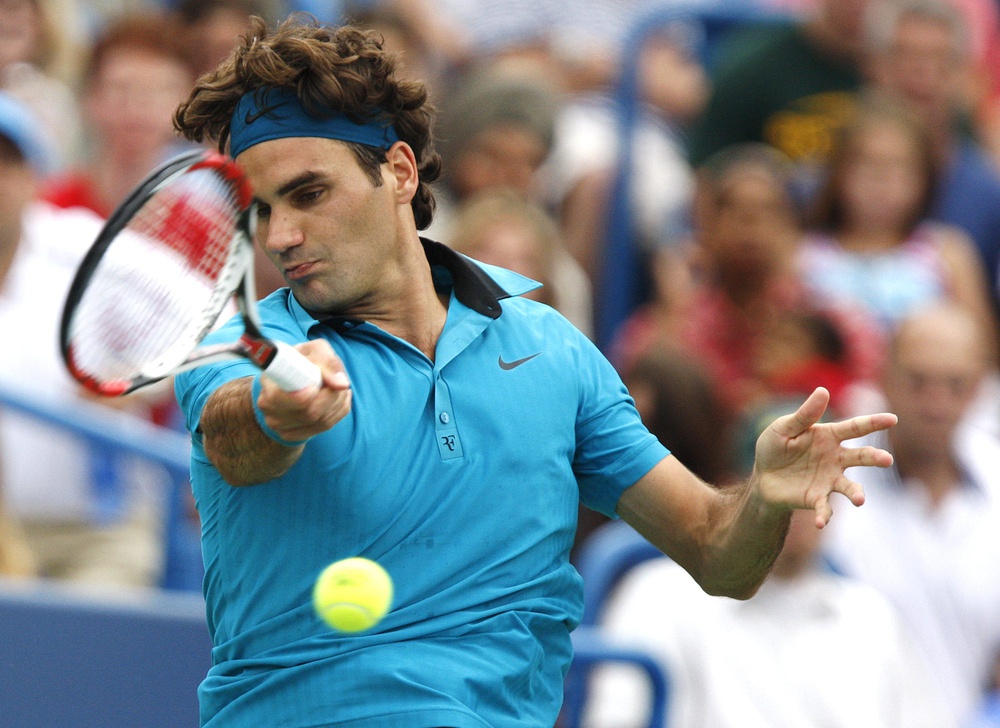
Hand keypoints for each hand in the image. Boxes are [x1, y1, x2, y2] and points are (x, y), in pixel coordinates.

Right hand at [257, 340, 352, 443]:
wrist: (292, 379)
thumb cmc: (303, 360)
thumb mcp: (313, 350)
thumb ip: (327, 361)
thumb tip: (341, 383)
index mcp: (268, 385)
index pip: (279, 399)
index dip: (302, 396)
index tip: (315, 387)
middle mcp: (270, 410)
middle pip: (308, 414)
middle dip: (330, 396)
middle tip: (335, 381)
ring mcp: (281, 426)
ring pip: (321, 421)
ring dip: (337, 402)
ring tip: (337, 386)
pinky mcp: (296, 435)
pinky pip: (327, 426)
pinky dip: (339, 410)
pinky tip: (337, 398)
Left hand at [752, 387, 896, 527]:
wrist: (762, 477)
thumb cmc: (775, 447)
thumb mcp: (783, 428)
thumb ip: (804, 415)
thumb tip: (823, 390)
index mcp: (828, 436)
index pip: (854, 428)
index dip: (873, 422)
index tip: (892, 419)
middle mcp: (835, 458)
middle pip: (860, 457)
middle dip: (874, 458)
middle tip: (886, 460)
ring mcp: (829, 480)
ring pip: (849, 486)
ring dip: (856, 493)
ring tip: (860, 500)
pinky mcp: (817, 498)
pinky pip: (825, 508)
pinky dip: (825, 515)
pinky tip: (820, 523)